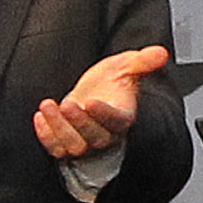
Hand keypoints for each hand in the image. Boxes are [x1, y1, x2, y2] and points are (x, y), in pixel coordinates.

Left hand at [36, 44, 172, 161]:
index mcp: (123, 118)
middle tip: (68, 103)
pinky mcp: (67, 145)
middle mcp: (106, 135)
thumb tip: (161, 53)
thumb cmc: (112, 83)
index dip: (104, 115)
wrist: (95, 96)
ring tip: (47, 105)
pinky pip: (57, 149)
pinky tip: (40, 117)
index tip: (92, 102)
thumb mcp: (127, 66)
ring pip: (74, 146)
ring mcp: (86, 143)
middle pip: (95, 137)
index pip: (117, 122)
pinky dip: (46, 136)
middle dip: (79, 122)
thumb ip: (143, 61)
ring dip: (58, 128)